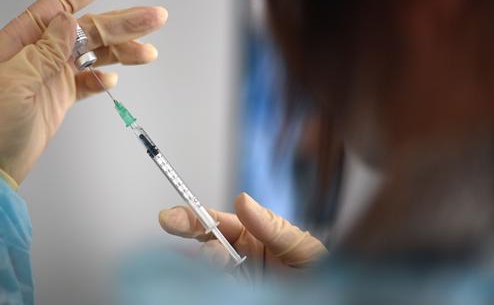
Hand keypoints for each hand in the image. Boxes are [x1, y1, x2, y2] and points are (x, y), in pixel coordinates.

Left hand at [0, 0, 167, 182]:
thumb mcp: (14, 82)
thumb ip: (44, 51)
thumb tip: (68, 20)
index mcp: (22, 40)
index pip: (61, 3)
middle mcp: (40, 52)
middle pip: (88, 28)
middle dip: (123, 21)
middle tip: (155, 17)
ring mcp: (52, 75)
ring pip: (95, 53)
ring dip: (122, 50)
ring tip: (148, 50)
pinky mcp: (61, 96)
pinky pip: (89, 79)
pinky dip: (103, 77)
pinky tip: (113, 77)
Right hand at [159, 193, 326, 279]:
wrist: (323, 297)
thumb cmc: (316, 271)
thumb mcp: (300, 245)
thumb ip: (271, 225)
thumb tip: (242, 200)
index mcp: (250, 235)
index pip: (215, 222)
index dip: (191, 216)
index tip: (170, 216)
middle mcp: (236, 256)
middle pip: (203, 242)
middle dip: (187, 232)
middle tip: (173, 226)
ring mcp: (232, 279)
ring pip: (203, 267)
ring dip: (206, 258)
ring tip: (220, 259)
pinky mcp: (230, 295)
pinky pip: (211, 288)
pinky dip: (207, 283)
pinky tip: (213, 279)